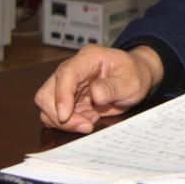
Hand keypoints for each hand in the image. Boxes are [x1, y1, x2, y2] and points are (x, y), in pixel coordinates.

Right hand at [34, 44, 163, 132]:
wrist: (137, 78)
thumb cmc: (135, 75)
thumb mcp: (132, 81)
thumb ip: (114, 87)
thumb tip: (95, 93)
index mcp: (88, 58)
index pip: (66, 74)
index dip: (62, 96)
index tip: (65, 116)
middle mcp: (73, 69)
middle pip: (47, 93)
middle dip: (59, 114)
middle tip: (85, 126)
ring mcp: (68, 85)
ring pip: (47, 106)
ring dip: (64, 121)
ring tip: (91, 122)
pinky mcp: (69, 99)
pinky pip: (56, 114)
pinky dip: (68, 122)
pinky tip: (89, 120)